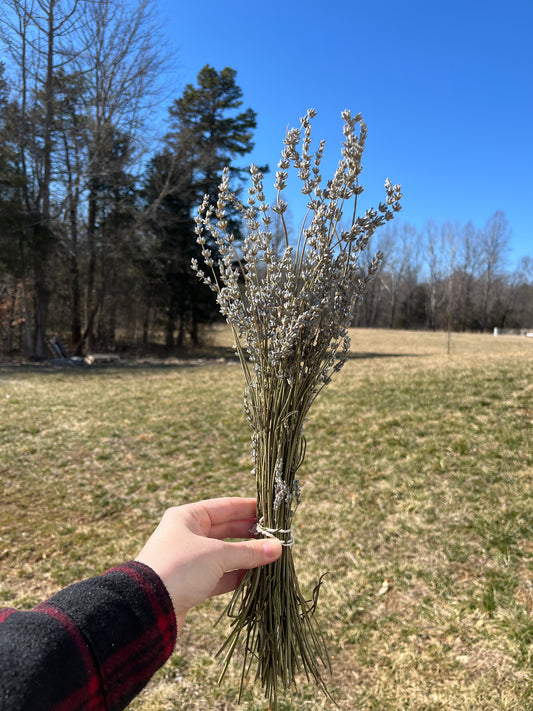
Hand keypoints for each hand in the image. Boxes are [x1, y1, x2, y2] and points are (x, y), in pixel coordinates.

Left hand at [135, 497, 281, 632]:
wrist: (147, 608)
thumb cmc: (180, 568)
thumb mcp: (217, 555)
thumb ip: (249, 552)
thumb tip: (277, 548)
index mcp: (187, 517)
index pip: (224, 507)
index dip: (248, 508)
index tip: (271, 511)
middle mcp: (187, 535)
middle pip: (226, 530)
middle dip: (251, 534)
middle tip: (276, 536)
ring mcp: (189, 560)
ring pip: (224, 554)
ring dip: (246, 556)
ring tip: (272, 556)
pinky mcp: (191, 583)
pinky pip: (219, 575)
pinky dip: (237, 575)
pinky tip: (257, 576)